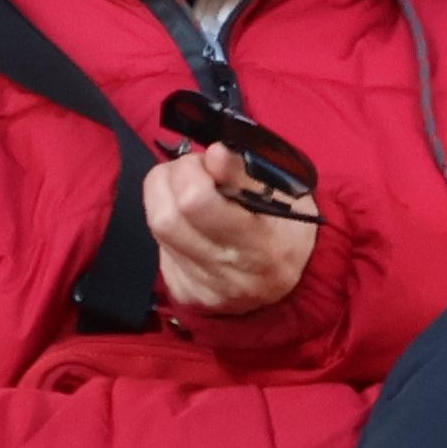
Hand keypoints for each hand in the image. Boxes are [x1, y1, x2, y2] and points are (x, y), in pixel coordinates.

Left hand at [141, 142, 317, 315]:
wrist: (289, 285)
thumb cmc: (289, 229)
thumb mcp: (285, 194)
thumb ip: (245, 175)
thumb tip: (213, 154)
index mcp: (260, 247)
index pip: (197, 203)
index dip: (193, 171)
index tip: (210, 159)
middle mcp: (228, 276)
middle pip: (165, 218)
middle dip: (171, 178)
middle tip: (195, 170)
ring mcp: (202, 289)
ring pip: (156, 229)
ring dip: (166, 197)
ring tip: (192, 190)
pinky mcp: (184, 293)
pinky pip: (160, 247)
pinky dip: (171, 224)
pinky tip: (193, 224)